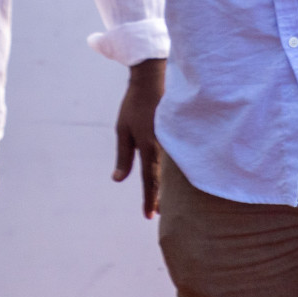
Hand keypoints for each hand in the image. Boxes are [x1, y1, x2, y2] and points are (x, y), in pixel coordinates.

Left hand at [113, 58, 164, 217]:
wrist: (152, 80)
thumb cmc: (133, 105)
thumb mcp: (122, 130)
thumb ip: (123, 156)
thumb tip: (118, 179)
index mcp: (148, 147)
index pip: (149, 180)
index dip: (149, 199)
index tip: (149, 216)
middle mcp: (164, 147)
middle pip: (165, 180)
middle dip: (162, 198)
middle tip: (160, 214)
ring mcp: (174, 140)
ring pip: (174, 171)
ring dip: (171, 187)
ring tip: (169, 202)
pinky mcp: (179, 134)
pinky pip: (179, 157)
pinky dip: (176, 170)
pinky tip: (176, 178)